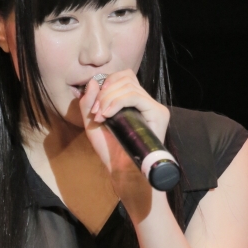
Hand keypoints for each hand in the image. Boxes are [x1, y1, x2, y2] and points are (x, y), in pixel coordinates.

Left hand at [78, 70, 170, 205]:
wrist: (122, 171)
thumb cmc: (110, 151)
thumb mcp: (92, 123)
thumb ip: (89, 102)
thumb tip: (92, 81)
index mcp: (133, 102)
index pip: (124, 76)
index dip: (107, 83)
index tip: (95, 105)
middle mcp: (146, 102)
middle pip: (125, 78)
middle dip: (105, 92)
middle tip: (96, 112)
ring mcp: (154, 107)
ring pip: (129, 86)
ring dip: (109, 98)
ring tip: (101, 116)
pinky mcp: (159, 113)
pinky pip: (136, 97)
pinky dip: (117, 102)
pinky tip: (108, 115)